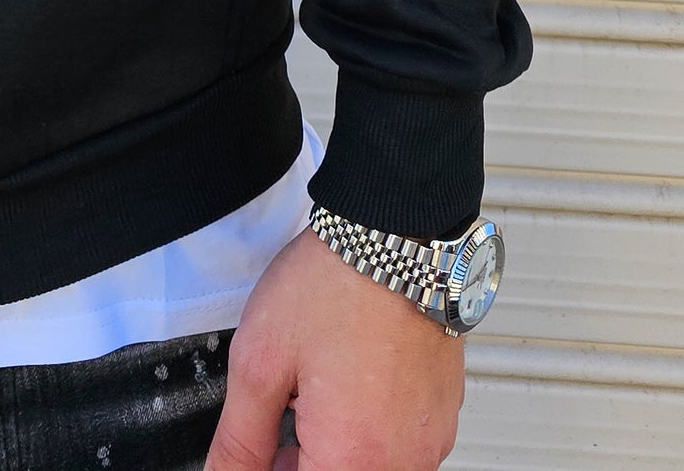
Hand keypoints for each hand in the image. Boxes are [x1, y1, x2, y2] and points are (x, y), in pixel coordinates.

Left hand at [209, 227, 463, 470]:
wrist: (395, 236)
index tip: (261, 445)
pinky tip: (352, 383)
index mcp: (351, 458)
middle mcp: (400, 462)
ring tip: (316, 389)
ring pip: (368, 465)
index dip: (268, 467)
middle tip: (283, 410)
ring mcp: (429, 442)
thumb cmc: (333, 286)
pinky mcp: (443, 417)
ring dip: (336, 445)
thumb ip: (240, 437)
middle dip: (301, 458)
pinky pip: (400, 447)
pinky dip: (370, 429)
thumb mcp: (260, 360)